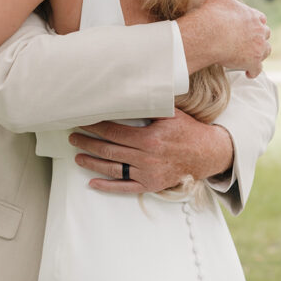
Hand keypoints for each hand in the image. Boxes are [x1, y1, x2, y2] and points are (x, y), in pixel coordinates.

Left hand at [69, 109, 233, 193]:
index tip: (83, 122)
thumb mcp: (171, 113)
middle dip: (88, 142)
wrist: (207, 154)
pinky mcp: (151, 185)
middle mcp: (146, 158)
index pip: (114, 132)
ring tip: (77, 156)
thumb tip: (128, 93)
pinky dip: (107, 186)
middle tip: (73, 137)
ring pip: (113, 169)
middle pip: (109, 150)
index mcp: (149, 139)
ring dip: (92, 162)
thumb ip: (150, 106)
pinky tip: (92, 183)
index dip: (96, 127)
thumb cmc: (188, 130)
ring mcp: (148, 174)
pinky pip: (124, 188)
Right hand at [178, 0, 270, 77]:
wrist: (209, 33)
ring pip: (265, 51)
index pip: (260, 19)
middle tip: (250, 41)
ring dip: (260, 53)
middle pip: (265, 34)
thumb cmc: (212, 14)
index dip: (255, 23)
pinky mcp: (253, 61)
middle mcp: (259, 31)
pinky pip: (257, 68)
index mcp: (253, 16)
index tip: (249, 26)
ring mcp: (258, 47)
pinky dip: (254, 71)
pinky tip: (249, 73)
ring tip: (252, 57)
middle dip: (259, 37)